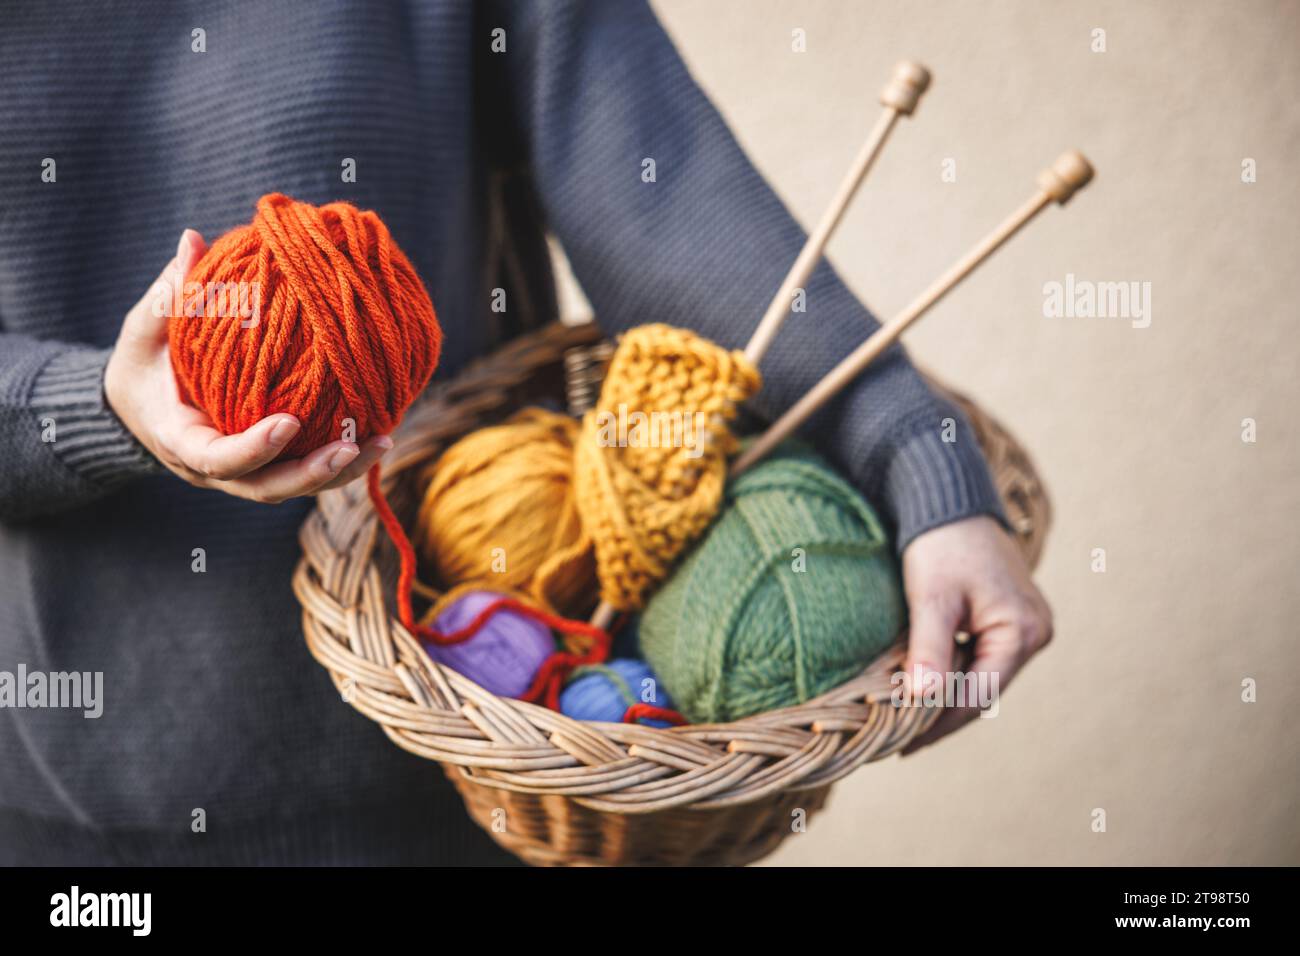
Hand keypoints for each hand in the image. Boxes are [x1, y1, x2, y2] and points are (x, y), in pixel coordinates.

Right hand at [105, 230, 392, 502]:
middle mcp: (217, 470)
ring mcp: (246, 474)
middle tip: (351, 445)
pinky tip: (379, 435)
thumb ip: (169, 297)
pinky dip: (343, 461)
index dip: (253, 448)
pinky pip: (307, 470)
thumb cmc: (143, 364)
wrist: (139, 407)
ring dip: (339, 471)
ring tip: (382, 441)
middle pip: (268, 487)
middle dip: (311, 473)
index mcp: (183, 442)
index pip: (218, 459)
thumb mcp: (143, 332)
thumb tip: (192, 240)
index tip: (288, 423)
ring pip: (295, 487)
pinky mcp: (269, 467)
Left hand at [898, 515, 1052, 752]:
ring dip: (946, 696)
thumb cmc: (941, 543)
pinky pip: (981, 658)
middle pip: (983, 691)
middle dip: (942, 715)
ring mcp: (1026, 627)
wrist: (951, 501)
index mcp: (1023, 631)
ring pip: (981, 677)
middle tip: (899, 741)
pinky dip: (953, 672)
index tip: (902, 744)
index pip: (978, 695)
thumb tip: (922, 699)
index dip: (939, 723)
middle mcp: (1035, 633)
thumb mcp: (932, 598)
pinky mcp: (1010, 620)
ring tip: (905, 721)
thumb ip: (930, 648)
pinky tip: (922, 686)